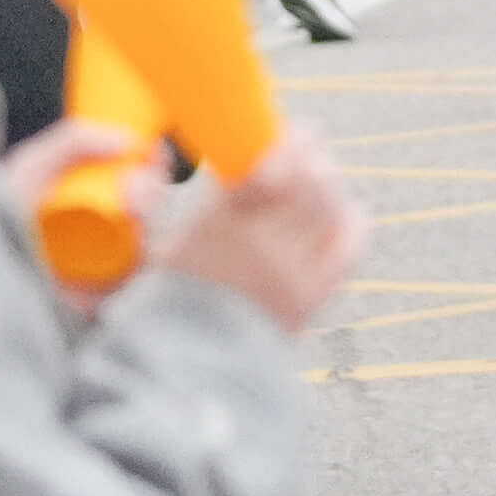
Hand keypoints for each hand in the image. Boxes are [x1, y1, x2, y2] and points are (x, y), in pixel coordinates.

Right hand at [146, 126, 370, 335]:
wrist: (199, 364)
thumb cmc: (172, 305)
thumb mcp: (157, 255)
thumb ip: (152, 211)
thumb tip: (144, 175)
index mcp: (219, 229)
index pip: (265, 168)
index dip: (282, 143)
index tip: (279, 131)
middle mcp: (262, 245)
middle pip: (306, 178)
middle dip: (307, 152)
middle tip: (302, 143)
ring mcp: (293, 270)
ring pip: (329, 202)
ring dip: (326, 180)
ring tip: (316, 173)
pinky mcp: (315, 292)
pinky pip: (350, 242)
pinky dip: (348, 219)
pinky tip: (339, 211)